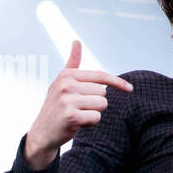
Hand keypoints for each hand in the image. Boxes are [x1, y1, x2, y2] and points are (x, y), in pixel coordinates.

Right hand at [23, 40, 132, 169]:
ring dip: (94, 112)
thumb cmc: (57, 105)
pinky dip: (90, 123)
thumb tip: (76, 41)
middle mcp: (66, 85)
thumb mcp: (62, 82)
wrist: (42, 132)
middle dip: (96, 102)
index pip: (100, 76)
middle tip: (79, 108)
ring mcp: (68, 101)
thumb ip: (72, 63)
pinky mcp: (72, 117)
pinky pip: (96, 117)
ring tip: (78, 114)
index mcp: (66, 75)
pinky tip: (77, 123)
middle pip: (103, 92)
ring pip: (102, 105)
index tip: (130, 89)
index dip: (118, 82)